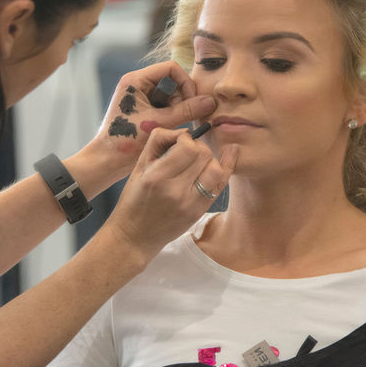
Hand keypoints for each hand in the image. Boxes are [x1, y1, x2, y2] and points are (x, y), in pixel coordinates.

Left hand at [91, 60, 216, 175]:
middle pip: (172, 81)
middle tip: (182, 117)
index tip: (192, 102)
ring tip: (173, 126)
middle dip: (182, 99)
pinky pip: (165, 106)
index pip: (171, 68)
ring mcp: (140, 97)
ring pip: (171, 96)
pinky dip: (171, 116)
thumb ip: (186, 111)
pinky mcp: (143, 109)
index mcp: (135, 80)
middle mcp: (137, 85)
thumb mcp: (159, 123)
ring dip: (178, 109)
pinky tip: (168, 129)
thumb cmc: (125, 141)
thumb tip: (210, 102)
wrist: (107, 161)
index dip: (185, 83)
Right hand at [106, 128, 238, 261]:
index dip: (185, 138)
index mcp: (156, 177)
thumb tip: (184, 130)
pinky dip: (228, 166)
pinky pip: (221, 184)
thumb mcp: (138, 167)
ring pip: (216, 168)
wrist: (135, 236)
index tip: (179, 141)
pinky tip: (231, 152)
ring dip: (209, 159)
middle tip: (188, 152)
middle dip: (198, 147)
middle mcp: (176, 191)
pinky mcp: (199, 211)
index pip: (186, 146)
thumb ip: (158, 142)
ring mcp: (191, 203)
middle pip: (203, 155)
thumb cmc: (133, 199)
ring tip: (198, 161)